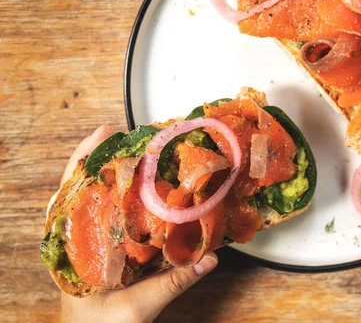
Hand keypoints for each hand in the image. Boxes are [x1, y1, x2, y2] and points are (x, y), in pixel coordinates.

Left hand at [59, 126, 218, 322]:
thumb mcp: (139, 306)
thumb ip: (174, 281)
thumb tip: (209, 258)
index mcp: (76, 249)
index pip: (72, 193)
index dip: (86, 159)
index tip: (104, 133)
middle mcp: (76, 240)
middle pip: (81, 187)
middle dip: (102, 158)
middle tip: (126, 134)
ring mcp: (86, 244)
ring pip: (90, 199)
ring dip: (110, 174)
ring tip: (132, 151)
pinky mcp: (100, 251)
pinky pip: (106, 217)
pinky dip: (120, 198)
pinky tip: (138, 189)